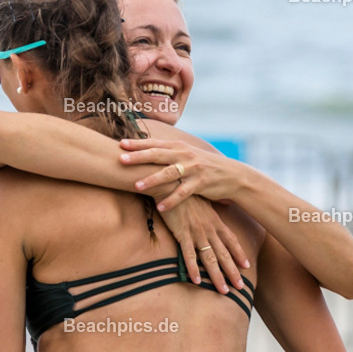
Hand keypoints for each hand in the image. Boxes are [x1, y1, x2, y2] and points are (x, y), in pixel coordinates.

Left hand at [119, 138, 245, 210]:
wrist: (232, 175)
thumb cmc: (205, 165)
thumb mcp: (188, 154)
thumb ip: (170, 152)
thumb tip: (147, 150)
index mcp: (179, 147)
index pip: (155, 143)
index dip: (137, 144)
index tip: (120, 144)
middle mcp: (185, 155)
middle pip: (158, 155)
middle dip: (138, 157)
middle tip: (121, 160)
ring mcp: (193, 169)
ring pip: (169, 174)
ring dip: (152, 180)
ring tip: (136, 186)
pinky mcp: (200, 183)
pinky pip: (183, 193)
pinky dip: (171, 200)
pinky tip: (160, 208)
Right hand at [158, 195, 249, 291]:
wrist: (172, 184)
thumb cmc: (187, 192)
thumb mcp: (204, 201)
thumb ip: (212, 210)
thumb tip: (223, 207)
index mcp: (215, 222)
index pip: (232, 241)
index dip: (239, 254)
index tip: (247, 266)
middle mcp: (209, 229)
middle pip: (224, 254)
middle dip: (233, 272)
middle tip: (240, 287)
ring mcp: (196, 232)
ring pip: (210, 259)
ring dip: (217, 276)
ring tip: (223, 291)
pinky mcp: (182, 234)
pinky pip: (189, 255)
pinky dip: (193, 269)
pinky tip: (197, 281)